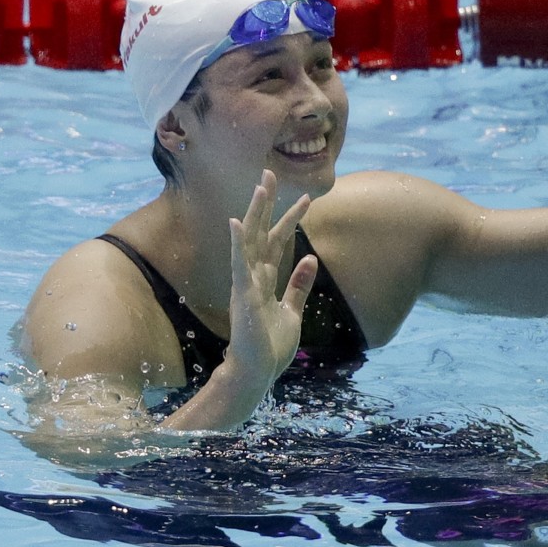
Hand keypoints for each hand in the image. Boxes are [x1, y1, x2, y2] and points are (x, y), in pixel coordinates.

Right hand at [225, 170, 317, 385]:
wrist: (256, 374)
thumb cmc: (270, 347)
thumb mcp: (292, 312)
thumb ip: (298, 286)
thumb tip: (310, 259)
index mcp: (264, 279)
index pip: (278, 241)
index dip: (291, 218)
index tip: (307, 197)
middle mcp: (252, 276)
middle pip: (261, 232)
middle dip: (266, 203)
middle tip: (271, 172)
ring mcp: (245, 284)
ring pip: (250, 241)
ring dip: (255, 212)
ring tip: (260, 185)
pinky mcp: (243, 296)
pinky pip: (239, 265)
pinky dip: (238, 244)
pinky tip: (236, 222)